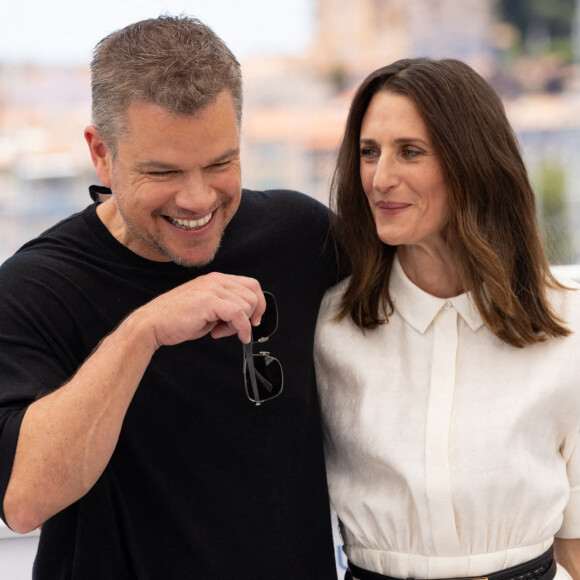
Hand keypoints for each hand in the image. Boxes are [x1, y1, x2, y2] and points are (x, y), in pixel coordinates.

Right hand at [133, 273, 265, 348]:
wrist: (152, 324)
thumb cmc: (176, 320)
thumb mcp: (207, 310)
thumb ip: (226, 308)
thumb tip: (246, 319)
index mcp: (215, 279)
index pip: (251, 284)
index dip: (258, 303)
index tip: (254, 320)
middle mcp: (215, 280)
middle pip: (252, 294)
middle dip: (250, 316)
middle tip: (234, 329)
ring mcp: (211, 289)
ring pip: (247, 305)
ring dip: (240, 324)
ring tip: (220, 331)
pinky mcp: (209, 301)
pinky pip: (239, 315)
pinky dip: (243, 329)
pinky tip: (239, 336)